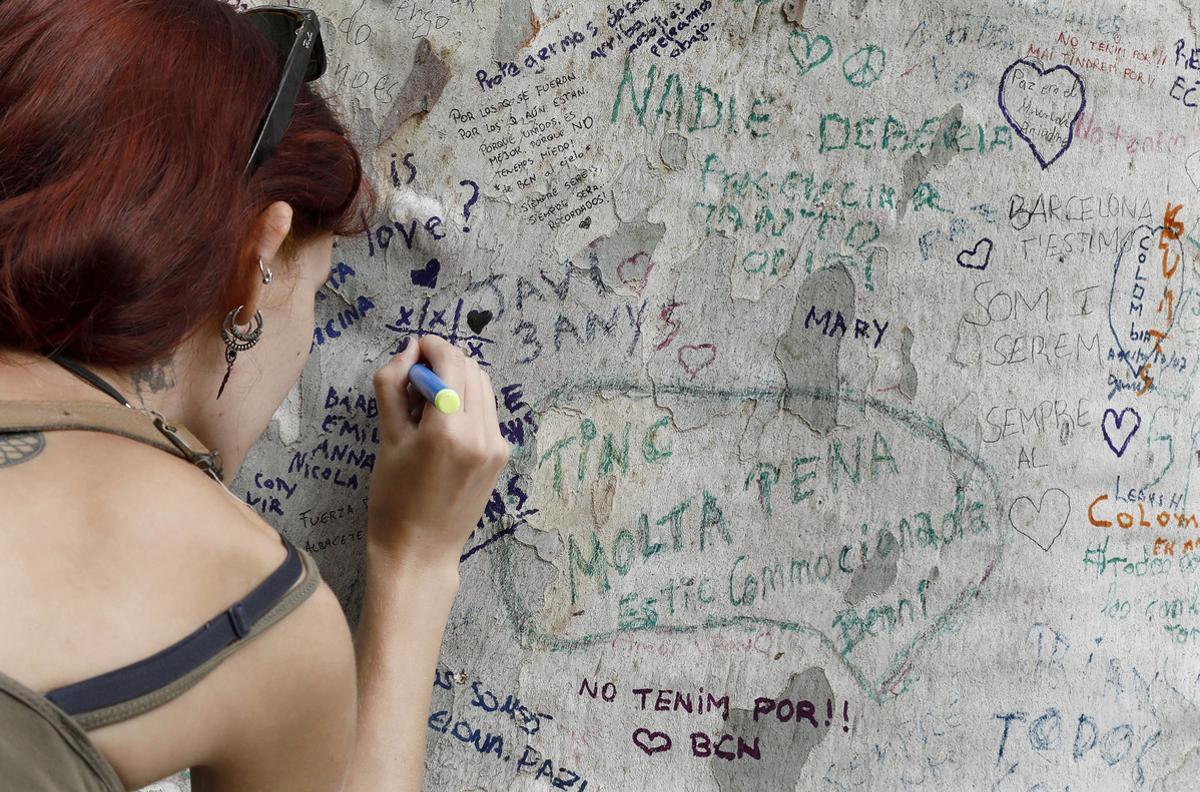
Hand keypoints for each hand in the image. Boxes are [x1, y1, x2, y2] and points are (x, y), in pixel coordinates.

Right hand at [366, 335, 510, 572]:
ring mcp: (496, 445)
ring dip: (456, 380)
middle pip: (470, 368)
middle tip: (412, 378)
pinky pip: (486, 411)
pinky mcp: (501, 455)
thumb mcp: (386, 440)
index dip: (430, 347)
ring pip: (482, 386)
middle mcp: (481, 434)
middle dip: (442, 361)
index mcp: (449, 429)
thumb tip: (406, 351)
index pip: (450, 362)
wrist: (420, 551)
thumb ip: (393, 387)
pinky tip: (442, 422)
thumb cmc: (394, 499)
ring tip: (425, 402)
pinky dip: (467, 402)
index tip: (411, 350)